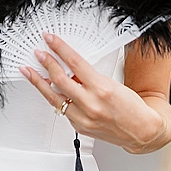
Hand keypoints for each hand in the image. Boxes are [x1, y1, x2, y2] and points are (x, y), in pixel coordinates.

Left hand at [20, 33, 170, 153]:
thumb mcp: (112, 83)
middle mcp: (91, 104)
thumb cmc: (131, 106)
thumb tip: (70, 67)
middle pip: (60, 79)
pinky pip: (62, 109)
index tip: (50, 40)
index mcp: (102, 88)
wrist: (141, 131)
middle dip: (46, 62)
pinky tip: (47, 89)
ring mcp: (83, 118)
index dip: (60, 48)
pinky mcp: (79, 127)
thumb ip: (88, 77)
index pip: (75, 62)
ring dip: (39, 82)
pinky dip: (53, 97)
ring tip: (29, 71)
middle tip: (38, 52)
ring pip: (54, 97)